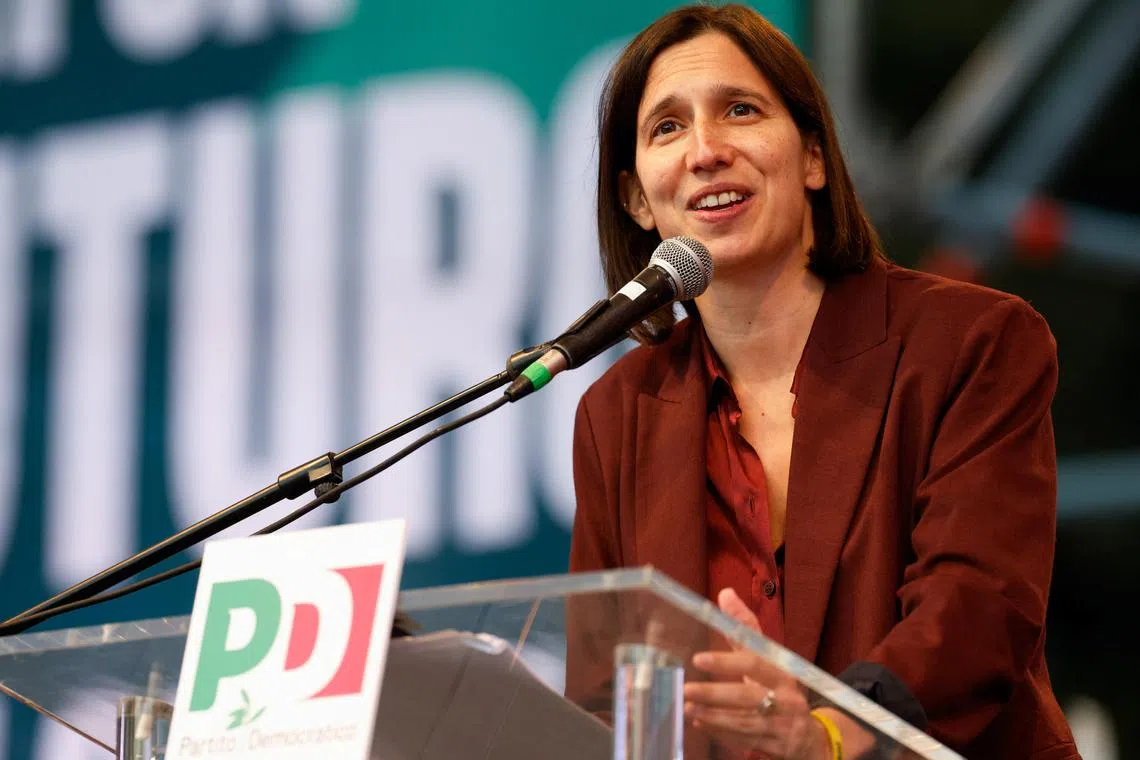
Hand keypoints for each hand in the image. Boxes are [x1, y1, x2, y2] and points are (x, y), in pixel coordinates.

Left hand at [683, 588, 830, 759]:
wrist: (811, 738)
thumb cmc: (781, 690)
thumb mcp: (768, 660)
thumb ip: (745, 630)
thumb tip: (725, 593)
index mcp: (782, 672)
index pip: (755, 663)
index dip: (727, 662)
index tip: (699, 659)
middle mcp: (785, 698)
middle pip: (748, 696)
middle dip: (715, 694)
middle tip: (686, 689)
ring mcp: (781, 725)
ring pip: (744, 721)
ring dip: (713, 715)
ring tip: (687, 707)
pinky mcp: (775, 747)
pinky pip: (745, 740)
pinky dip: (721, 731)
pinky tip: (700, 723)